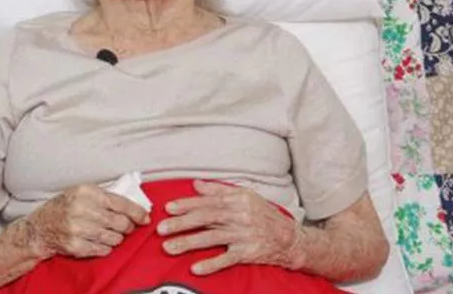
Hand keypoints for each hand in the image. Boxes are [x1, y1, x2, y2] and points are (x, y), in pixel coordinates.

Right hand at [22, 184, 150, 258]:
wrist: (40, 228)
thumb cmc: (64, 208)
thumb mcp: (81, 193)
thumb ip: (105, 198)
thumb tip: (134, 207)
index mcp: (87, 192)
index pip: (121, 203)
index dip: (137, 212)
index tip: (145, 218)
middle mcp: (83, 209)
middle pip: (121, 222)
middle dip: (127, 227)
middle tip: (125, 227)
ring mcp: (79, 228)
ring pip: (114, 238)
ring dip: (116, 238)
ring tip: (108, 234)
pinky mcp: (76, 245)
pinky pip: (103, 249)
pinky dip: (105, 247)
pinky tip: (99, 242)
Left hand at [156, 180, 299, 274]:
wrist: (290, 238)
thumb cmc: (265, 215)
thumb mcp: (245, 196)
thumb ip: (219, 190)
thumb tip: (196, 184)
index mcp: (237, 200)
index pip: (207, 201)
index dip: (186, 205)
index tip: (169, 208)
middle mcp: (239, 216)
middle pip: (205, 218)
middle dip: (181, 223)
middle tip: (161, 228)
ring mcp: (243, 235)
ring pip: (211, 238)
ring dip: (188, 243)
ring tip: (169, 247)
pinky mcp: (247, 253)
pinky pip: (226, 259)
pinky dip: (211, 264)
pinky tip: (196, 268)